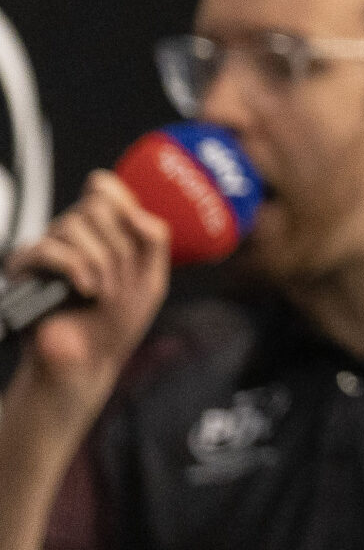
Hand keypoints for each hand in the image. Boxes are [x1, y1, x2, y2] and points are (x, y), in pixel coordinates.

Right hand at [3, 172, 170, 422]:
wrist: (89, 360)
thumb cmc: (118, 321)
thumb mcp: (152, 277)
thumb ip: (153, 236)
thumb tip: (131, 206)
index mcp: (102, 230)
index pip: (105, 188)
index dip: (123, 205)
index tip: (134, 239)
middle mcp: (72, 234)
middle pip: (96, 205)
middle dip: (119, 247)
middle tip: (120, 281)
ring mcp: (48, 250)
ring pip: (73, 224)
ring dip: (100, 262)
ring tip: (103, 294)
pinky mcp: (24, 270)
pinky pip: (46, 248)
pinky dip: (74, 268)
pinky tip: (84, 291)